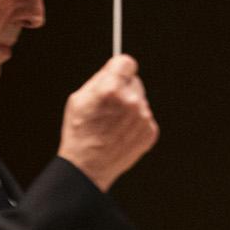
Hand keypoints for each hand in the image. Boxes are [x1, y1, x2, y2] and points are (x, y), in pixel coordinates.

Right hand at [59, 55, 158, 190]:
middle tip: (110, 104)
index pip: (127, 63)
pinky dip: (135, 122)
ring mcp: (143, 118)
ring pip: (140, 101)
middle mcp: (131, 102)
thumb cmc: (80, 131)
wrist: (89, 167)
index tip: (118, 73)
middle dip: (124, 88)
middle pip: (134, 82)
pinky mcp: (150, 132)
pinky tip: (121, 133)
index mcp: (111, 90)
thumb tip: (115, 67)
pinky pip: (144, 117)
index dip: (120, 68)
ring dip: (129, 107)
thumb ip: (100, 79)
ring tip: (112, 123)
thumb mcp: (79, 99)